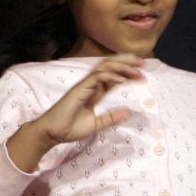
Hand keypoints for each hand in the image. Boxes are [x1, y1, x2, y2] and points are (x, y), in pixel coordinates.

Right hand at [7, 55, 138, 171]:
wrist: (52, 133)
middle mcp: (91, 84)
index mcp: (95, 91)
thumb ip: (111, 118)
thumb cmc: (69, 128)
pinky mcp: (79, 89)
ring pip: (105, 68)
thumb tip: (128, 112)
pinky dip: (110, 76)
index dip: (128, 73)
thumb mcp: (96, 124)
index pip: (114, 76)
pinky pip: (96, 78)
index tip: (142, 73)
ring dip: (121, 66)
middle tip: (143, 62)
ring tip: (136, 69)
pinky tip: (121, 80)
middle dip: (127, 62)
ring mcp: (85, 85)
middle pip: (110, 66)